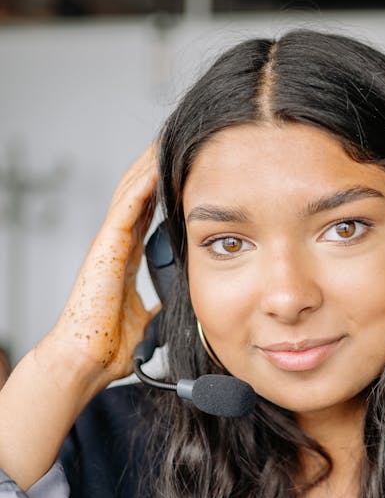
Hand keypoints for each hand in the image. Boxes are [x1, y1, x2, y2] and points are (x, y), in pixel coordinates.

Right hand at [45, 142, 158, 387]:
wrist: (88, 359)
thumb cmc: (108, 344)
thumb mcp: (148, 318)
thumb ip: (160, 303)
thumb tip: (179, 301)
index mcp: (123, 258)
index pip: (144, 212)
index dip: (161, 188)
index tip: (182, 169)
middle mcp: (115, 245)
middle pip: (137, 193)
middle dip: (155, 164)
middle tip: (179, 139)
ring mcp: (108, 244)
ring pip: (130, 191)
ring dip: (150, 164)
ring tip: (170, 138)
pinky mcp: (105, 248)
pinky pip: (126, 207)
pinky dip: (143, 184)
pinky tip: (158, 164)